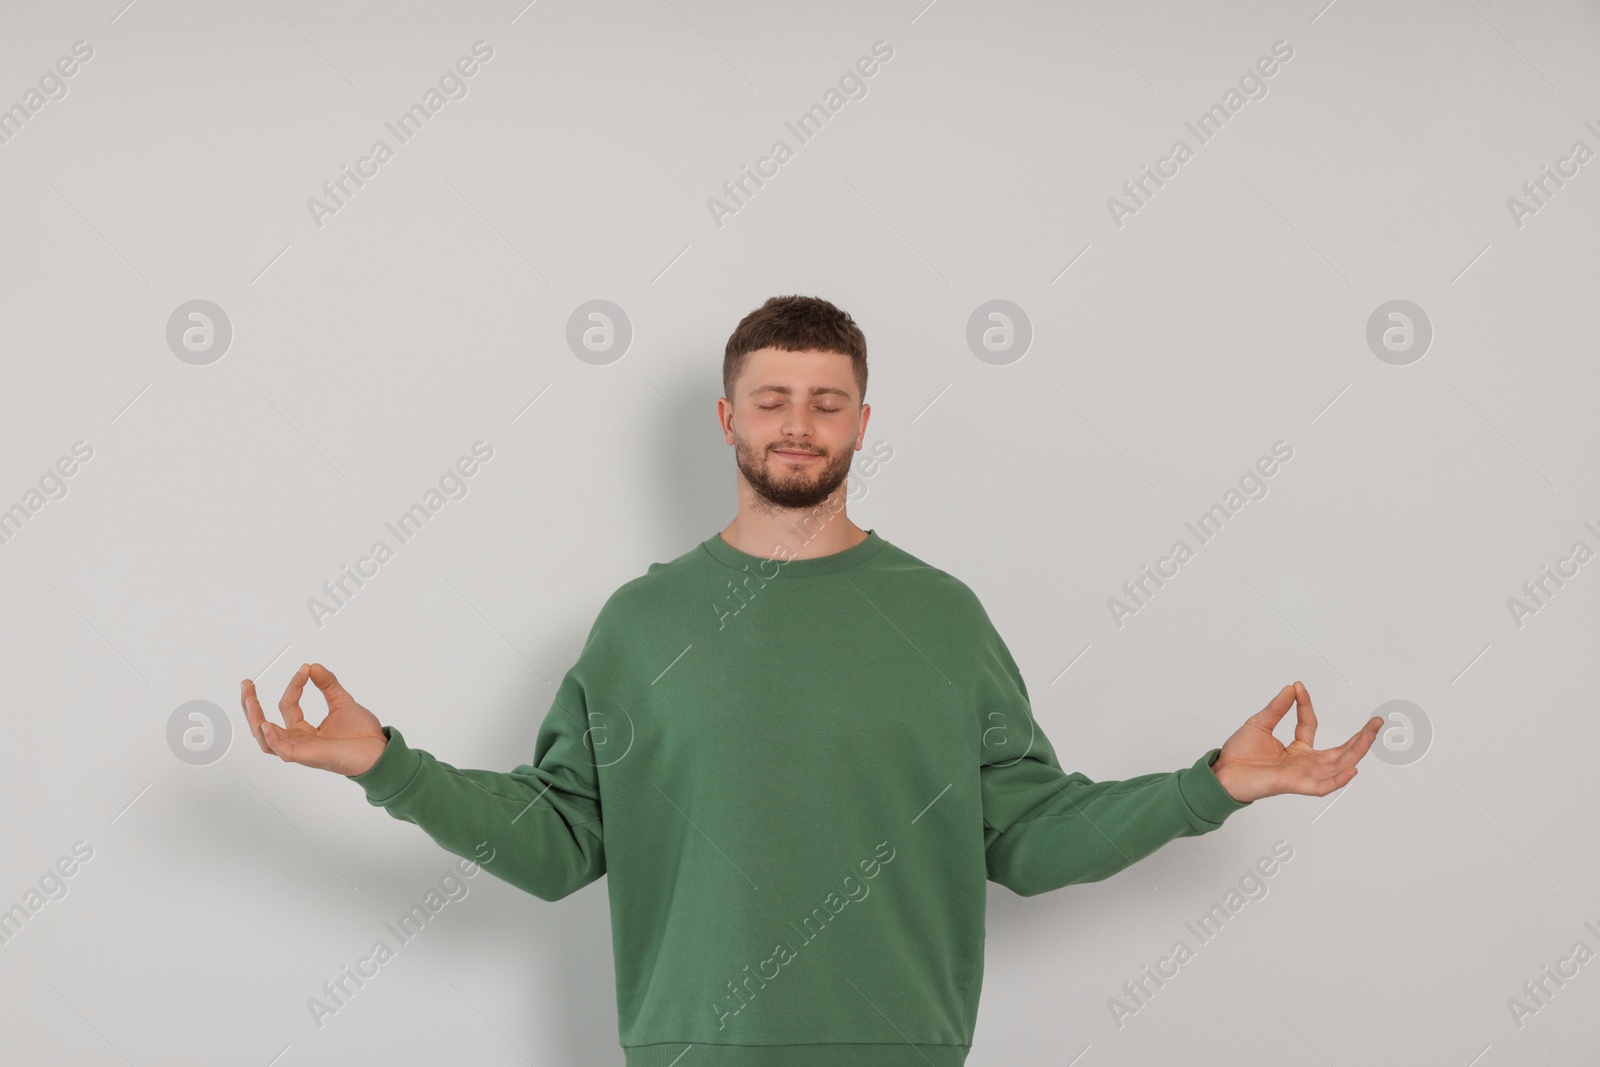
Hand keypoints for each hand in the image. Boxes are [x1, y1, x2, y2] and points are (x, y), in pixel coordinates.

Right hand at [240, 662, 387, 776]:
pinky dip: (272, 738)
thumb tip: (313, 667)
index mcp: (304, 730)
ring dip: (255, 718)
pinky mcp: (308, 756)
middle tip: (246, 685)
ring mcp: (301, 750)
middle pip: (264, 725)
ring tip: (249, 700)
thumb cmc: (363, 735)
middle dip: (251, 705)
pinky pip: (282, 750)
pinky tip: (266, 724)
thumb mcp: (342, 701)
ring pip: (266, 738)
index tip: (304, 669)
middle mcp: (299, 740)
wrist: (380, 751)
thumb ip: (327, 684)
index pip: (288, 705)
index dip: (294, 685)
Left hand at [1211, 681, 1382, 802]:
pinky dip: (1338, 779)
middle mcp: (1304, 763)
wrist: (1221, 772)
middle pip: (1340, 752)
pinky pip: (1321, 785)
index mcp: (1296, 750)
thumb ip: (1277, 708)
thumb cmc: (1238, 754)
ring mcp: (1301, 774)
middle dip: (1361, 738)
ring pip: (1337, 765)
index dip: (1306, 705)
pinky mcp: (1294, 784)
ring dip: (1356, 751)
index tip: (1299, 687)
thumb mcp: (1259, 724)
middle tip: (1376, 722)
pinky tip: (1352, 768)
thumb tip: (1292, 688)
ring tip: (1370, 735)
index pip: (1310, 725)